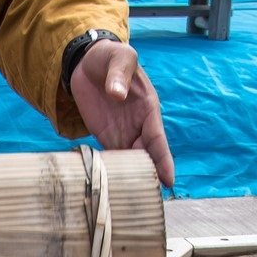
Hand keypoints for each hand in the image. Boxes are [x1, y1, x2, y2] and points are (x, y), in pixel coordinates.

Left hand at [70, 41, 174, 187]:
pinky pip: (112, 157)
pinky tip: (110, 186)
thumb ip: (119, 74)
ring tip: (130, 199)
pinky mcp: (105, 136)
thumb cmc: (110, 57)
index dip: (163, 160)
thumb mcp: (120, 57)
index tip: (169, 180)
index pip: (158, 139)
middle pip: (146, 156)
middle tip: (147, 198)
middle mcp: (138, 126)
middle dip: (149, 176)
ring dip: (131, 177)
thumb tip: (118, 93)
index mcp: (148, 109)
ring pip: (130, 161)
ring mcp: (122, 133)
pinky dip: (112, 170)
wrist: (86, 62)